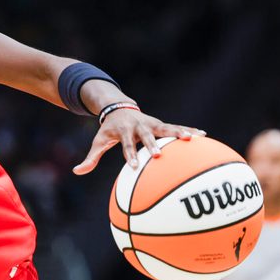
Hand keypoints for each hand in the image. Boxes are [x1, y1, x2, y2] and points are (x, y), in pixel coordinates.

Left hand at [73, 109, 204, 174]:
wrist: (118, 108)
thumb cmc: (109, 130)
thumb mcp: (98, 142)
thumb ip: (91, 158)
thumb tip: (77, 171)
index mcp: (123, 131)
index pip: (126, 145)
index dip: (130, 155)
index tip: (134, 167)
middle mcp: (139, 126)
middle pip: (146, 135)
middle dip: (152, 145)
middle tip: (158, 155)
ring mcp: (151, 123)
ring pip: (166, 128)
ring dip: (178, 132)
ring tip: (191, 138)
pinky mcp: (160, 124)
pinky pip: (176, 127)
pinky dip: (188, 130)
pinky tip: (202, 135)